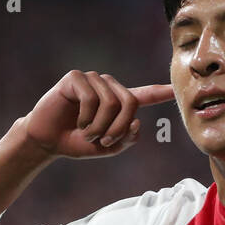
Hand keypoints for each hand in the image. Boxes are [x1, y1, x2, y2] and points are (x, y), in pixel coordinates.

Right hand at [24, 70, 173, 157]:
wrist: (48, 141)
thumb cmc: (77, 142)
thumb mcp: (108, 147)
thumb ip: (127, 138)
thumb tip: (138, 121)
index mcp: (119, 102)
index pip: (144, 95)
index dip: (161, 92)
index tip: (176, 88)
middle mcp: (108, 87)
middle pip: (130, 103)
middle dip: (118, 127)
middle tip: (103, 141)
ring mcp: (92, 80)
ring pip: (111, 102)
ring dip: (100, 126)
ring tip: (87, 133)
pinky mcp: (76, 78)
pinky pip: (91, 97)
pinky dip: (86, 117)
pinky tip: (77, 123)